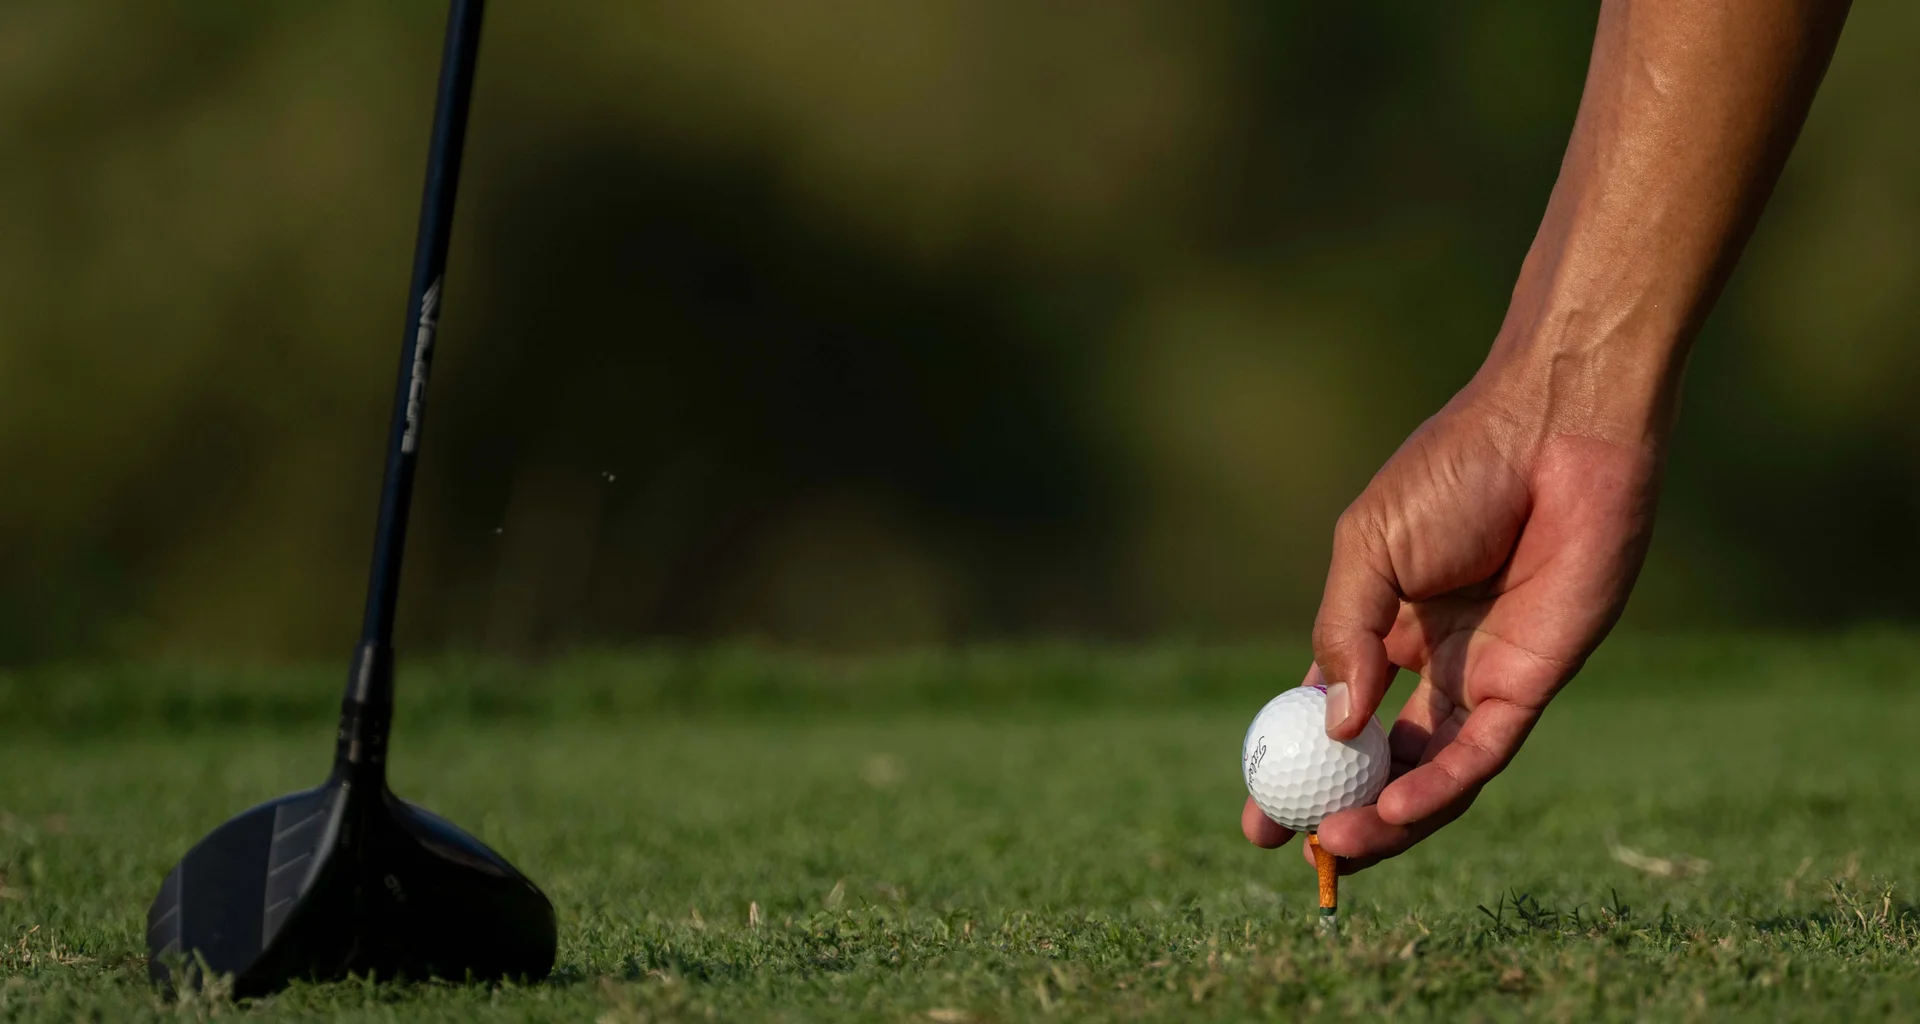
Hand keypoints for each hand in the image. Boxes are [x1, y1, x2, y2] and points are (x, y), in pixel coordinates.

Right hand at [1242, 364, 1664, 871]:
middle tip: (1292, 846)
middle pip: (1384, 762)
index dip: (1296, 764)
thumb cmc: (1457, 468)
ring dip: (1386, 818)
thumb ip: (1344, 631)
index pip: (1336, 716)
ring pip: (1433, 774)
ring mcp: (1485, 676)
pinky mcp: (1533, 681)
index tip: (1257, 812)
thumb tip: (1335, 725)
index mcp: (1386, 626)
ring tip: (1335, 844)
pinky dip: (1435, 786)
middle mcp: (1436, 663)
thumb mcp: (1367, 546)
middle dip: (1337, 810)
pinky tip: (1391, 808)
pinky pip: (1480, 753)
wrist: (1553, 428)